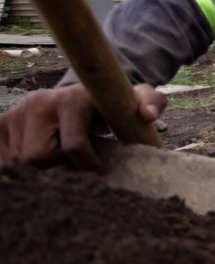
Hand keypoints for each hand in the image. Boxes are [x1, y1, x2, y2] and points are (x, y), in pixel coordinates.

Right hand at [0, 83, 165, 170]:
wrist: (85, 93)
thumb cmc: (113, 104)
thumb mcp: (137, 100)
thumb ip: (152, 103)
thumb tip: (148, 115)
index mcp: (72, 98)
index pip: (72, 147)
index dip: (87, 166)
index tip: (100, 170)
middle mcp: (39, 102)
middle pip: (37, 157)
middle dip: (60, 168)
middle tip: (77, 166)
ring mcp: (17, 112)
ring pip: (19, 161)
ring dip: (43, 169)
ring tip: (63, 161)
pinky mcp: (2, 123)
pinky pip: (4, 158)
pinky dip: (22, 167)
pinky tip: (42, 162)